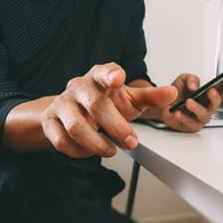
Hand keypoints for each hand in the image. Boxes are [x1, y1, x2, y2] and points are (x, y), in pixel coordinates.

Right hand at [41, 63, 176, 157]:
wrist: (73, 109)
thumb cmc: (106, 102)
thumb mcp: (130, 99)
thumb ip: (150, 97)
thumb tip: (172, 93)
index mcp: (100, 77)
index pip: (104, 71)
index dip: (110, 74)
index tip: (118, 79)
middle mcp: (79, 87)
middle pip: (96, 105)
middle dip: (116, 127)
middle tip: (132, 142)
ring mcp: (62, 103)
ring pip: (76, 126)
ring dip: (96, 144)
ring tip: (110, 151)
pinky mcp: (50, 121)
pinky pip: (61, 140)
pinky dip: (78, 151)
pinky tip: (89, 152)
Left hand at [161, 73, 222, 131]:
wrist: (164, 105)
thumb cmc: (177, 94)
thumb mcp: (183, 80)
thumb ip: (190, 79)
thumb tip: (194, 86)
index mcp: (209, 94)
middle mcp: (207, 107)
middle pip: (216, 104)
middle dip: (215, 98)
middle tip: (211, 91)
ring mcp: (200, 117)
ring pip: (204, 115)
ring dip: (197, 108)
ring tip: (188, 102)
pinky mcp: (192, 126)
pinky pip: (190, 123)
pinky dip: (184, 117)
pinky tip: (178, 112)